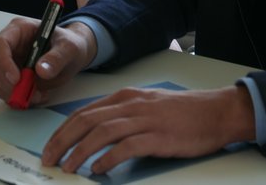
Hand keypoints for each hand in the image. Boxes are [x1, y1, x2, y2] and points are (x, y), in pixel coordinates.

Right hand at [0, 18, 96, 105]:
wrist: (73, 54)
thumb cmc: (70, 44)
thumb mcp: (69, 47)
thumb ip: (57, 57)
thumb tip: (41, 70)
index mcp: (19, 30)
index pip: (0, 43)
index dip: (3, 62)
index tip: (16, 79)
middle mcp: (11, 46)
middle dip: (9, 84)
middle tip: (28, 93)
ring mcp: (10, 62)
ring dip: (15, 93)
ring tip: (39, 94)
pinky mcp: (14, 77)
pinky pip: (8, 92)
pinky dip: (20, 98)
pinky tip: (38, 95)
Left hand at [41, 85, 256, 174]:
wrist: (216, 111)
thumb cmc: (183, 112)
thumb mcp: (147, 106)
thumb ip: (122, 116)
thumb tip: (94, 136)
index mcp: (126, 97)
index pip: (84, 112)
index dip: (62, 131)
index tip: (49, 148)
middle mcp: (132, 105)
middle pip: (86, 120)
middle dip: (62, 141)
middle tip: (49, 160)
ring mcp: (145, 119)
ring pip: (102, 132)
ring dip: (80, 151)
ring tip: (68, 168)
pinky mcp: (159, 136)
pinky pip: (127, 146)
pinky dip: (109, 158)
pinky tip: (99, 169)